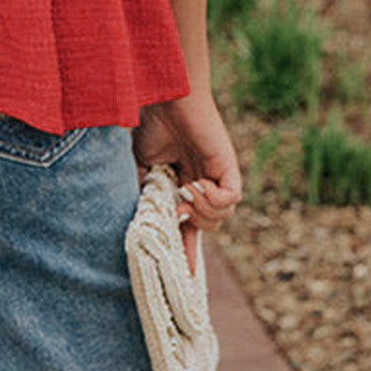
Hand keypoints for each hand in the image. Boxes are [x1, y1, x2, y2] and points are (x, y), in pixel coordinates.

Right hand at [132, 90, 241, 274]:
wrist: (164, 94)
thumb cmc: (150, 123)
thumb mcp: (139, 167)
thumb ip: (145, 194)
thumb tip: (149, 222)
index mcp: (181, 184)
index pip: (189, 226)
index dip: (186, 252)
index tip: (181, 276)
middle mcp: (202, 183)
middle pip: (207, 226)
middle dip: (192, 232)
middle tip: (176, 215)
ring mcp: (216, 175)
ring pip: (221, 217)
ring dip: (202, 211)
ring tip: (186, 192)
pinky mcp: (227, 167)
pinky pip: (230, 198)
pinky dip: (213, 199)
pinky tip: (196, 184)